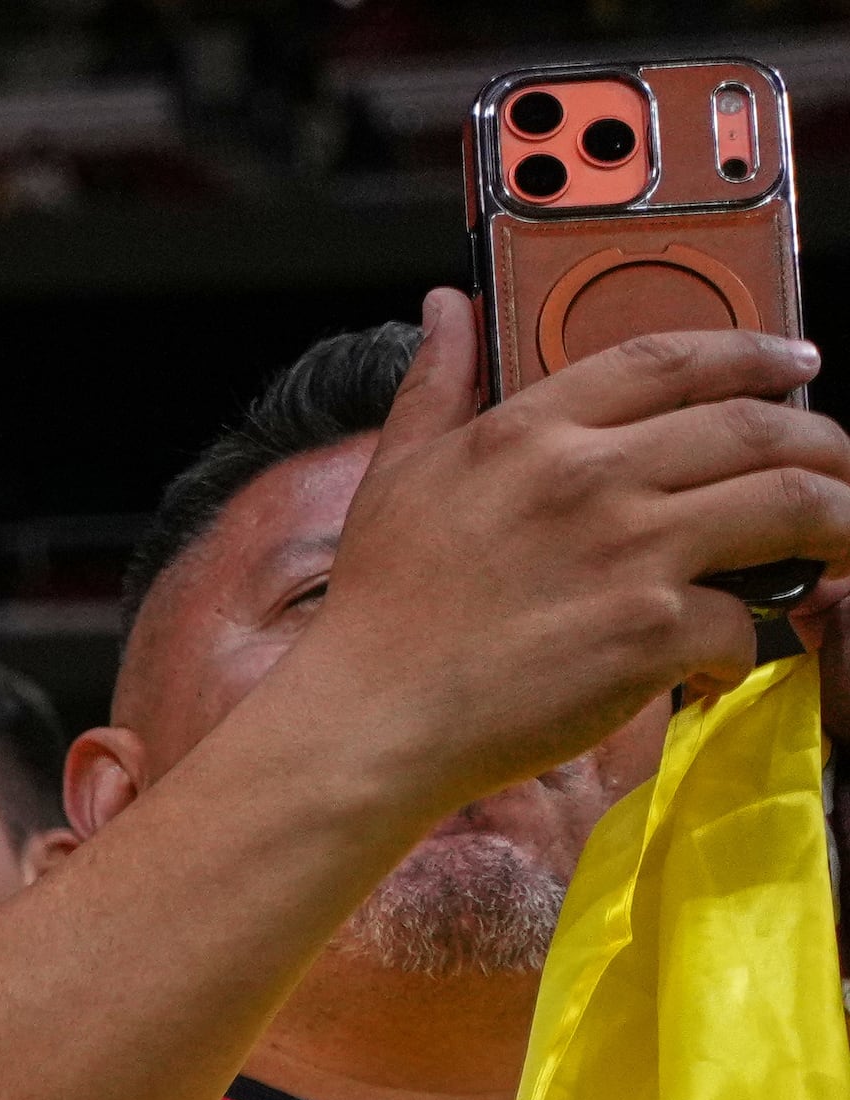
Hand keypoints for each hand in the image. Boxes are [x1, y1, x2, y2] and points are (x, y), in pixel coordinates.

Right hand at [292, 291, 849, 829]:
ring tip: (842, 544)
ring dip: (838, 522)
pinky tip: (719, 665)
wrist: (367, 721)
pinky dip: (743, 647)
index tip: (796, 361)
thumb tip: (446, 307)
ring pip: (789, 506)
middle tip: (839, 466)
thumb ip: (436, 384)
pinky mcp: (649, 632)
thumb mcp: (396, 475)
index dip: (753, 352)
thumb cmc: (378, 610)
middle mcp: (590, 476)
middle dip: (824, 443)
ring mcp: (627, 552)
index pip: (673, 361)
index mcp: (531, 432)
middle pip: (759, 428)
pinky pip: (740, 623)